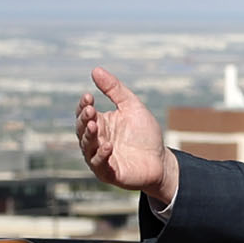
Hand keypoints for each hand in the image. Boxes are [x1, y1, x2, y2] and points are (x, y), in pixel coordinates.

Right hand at [75, 69, 177, 210]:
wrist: (161, 161)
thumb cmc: (145, 134)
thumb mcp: (132, 107)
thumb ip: (115, 90)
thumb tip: (95, 69)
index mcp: (100, 124)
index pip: (84, 113)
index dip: (83, 106)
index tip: (89, 96)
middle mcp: (96, 140)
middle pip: (82, 129)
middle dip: (84, 119)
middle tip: (91, 110)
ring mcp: (100, 157)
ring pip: (87, 147)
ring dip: (89, 136)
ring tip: (95, 125)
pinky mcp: (108, 173)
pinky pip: (99, 164)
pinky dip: (101, 155)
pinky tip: (107, 146)